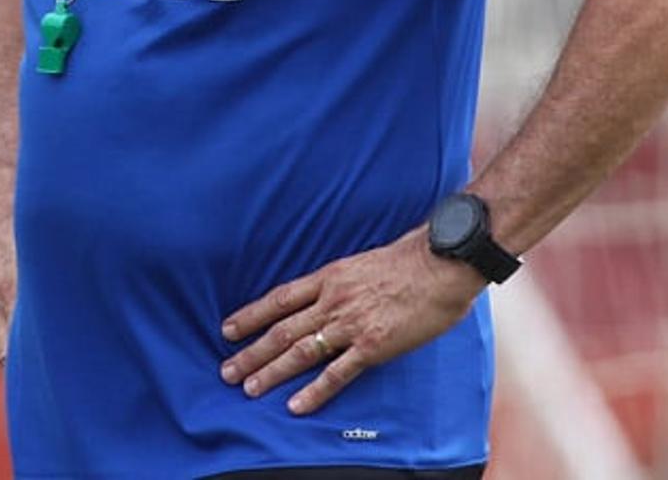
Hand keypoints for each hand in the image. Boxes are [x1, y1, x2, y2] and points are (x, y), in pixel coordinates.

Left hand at [217, 227, 485, 413]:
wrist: (440, 264)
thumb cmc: (407, 262)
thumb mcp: (360, 263)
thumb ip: (339, 282)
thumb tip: (324, 295)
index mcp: (328, 278)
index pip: (278, 299)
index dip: (251, 315)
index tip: (228, 330)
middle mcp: (332, 300)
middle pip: (282, 329)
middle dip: (251, 351)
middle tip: (227, 371)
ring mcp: (350, 323)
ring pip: (301, 351)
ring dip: (272, 372)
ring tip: (249, 389)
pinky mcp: (373, 345)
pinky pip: (337, 373)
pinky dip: (314, 391)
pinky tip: (296, 405)